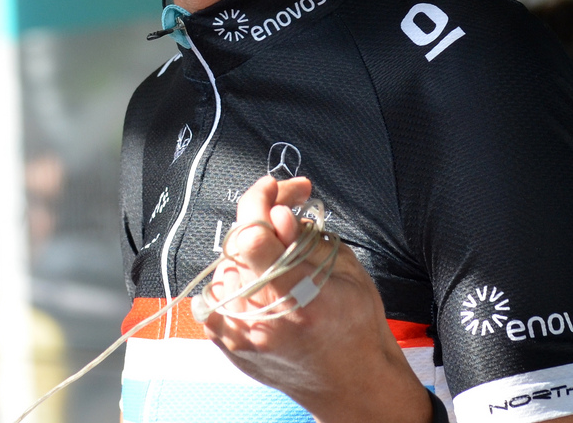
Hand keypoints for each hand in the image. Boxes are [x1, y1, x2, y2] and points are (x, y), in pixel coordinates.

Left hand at [202, 175, 431, 422]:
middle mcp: (262, 317)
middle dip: (261, 217)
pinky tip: (257, 278)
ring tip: (280, 257)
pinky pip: (214, 294)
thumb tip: (276, 213)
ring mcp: (240, 334)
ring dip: (250, 249)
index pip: (253, 234)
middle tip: (288, 214)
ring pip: (226, 263)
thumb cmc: (357, 325)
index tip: (276, 189)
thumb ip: (307, 239)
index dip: (262, 200)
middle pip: (238, 242)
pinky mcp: (229, 344)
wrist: (351, 384)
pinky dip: (233, 277)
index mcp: (297, 296)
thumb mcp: (348, 269)